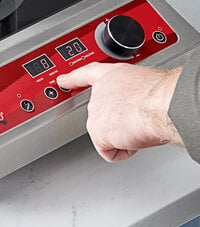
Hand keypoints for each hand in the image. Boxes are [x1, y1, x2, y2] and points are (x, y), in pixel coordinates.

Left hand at [56, 62, 182, 161]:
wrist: (162, 104)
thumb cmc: (163, 93)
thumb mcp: (146, 82)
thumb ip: (133, 91)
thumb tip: (140, 102)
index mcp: (113, 75)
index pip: (88, 74)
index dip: (73, 78)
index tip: (62, 80)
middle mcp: (99, 92)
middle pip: (101, 114)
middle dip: (118, 122)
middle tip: (139, 118)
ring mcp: (95, 112)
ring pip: (107, 133)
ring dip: (125, 135)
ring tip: (140, 125)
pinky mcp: (97, 131)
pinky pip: (110, 151)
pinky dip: (125, 151)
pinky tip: (134, 138)